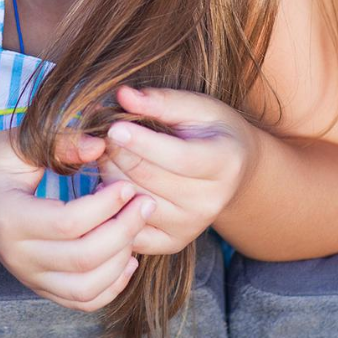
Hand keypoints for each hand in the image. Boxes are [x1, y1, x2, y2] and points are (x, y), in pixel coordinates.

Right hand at [0, 128, 150, 311]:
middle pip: (83, 259)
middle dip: (124, 231)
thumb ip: (57, 143)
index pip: (66, 223)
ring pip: (86, 289)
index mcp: (8, 217)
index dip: (105, 206)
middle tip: (145, 202)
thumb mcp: (15, 145)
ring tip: (137, 227)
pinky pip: (83, 301)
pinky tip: (127, 257)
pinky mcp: (41, 286)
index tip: (126, 184)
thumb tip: (100, 146)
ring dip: (121, 260)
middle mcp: (17, 256)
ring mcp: (29, 276)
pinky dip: (112, 286)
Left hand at [97, 85, 258, 254]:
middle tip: (103, 135)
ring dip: (110, 176)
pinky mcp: (172, 242)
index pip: (178, 158)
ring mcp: (191, 226)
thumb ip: (161, 100)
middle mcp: (210, 201)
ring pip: (134, 202)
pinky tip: (110, 184)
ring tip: (107, 155)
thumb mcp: (197, 107)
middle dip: (118, 154)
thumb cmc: (212, 130)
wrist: (234, 170)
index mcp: (224, 163)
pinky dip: (113, 207)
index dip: (142, 143)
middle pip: (149, 179)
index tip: (113, 127)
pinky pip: (130, 230)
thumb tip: (123, 95)